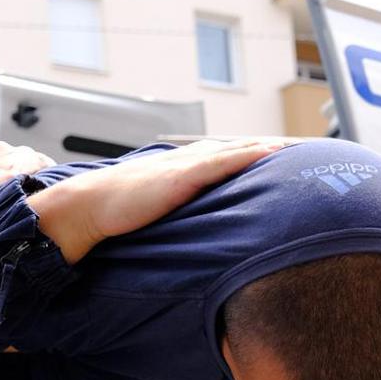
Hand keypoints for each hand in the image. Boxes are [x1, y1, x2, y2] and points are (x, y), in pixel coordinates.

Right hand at [27, 138, 287, 262]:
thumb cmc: (115, 212)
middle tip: (290, 147)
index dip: (244, 154)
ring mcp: (182, 167)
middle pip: (229, 150)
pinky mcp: (180, 176)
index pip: (216, 157)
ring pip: (230, 151)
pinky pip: (219, 162)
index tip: (269, 154)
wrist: (90, 205)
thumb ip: (171, 213)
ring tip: (288, 147)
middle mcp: (182, 162)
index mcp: (176, 169)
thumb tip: (186, 232)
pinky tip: (265, 153)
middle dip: (259, 148)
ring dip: (260, 148)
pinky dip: (244, 155)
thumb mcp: (150, 210)